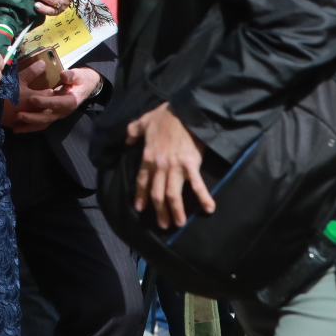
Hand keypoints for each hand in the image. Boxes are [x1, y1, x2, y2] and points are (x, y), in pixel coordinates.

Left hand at [3, 65, 100, 132]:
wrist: (85, 87)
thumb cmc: (81, 79)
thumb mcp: (79, 75)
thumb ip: (71, 75)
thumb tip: (63, 75)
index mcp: (69, 102)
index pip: (56, 103)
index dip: (44, 102)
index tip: (32, 98)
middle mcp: (63, 111)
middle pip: (47, 117)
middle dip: (33, 117)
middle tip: (19, 115)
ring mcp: (57, 115)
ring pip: (43, 123)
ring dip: (29, 126)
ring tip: (16, 127)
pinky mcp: (52, 115)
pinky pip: (40, 123)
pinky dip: (30, 127)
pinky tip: (17, 128)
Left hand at [128, 103, 214, 229]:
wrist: (184, 110)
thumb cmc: (165, 115)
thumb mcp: (143, 121)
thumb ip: (133, 131)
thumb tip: (127, 140)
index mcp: (148, 156)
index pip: (142, 180)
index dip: (140, 195)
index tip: (140, 208)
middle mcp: (159, 165)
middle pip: (157, 193)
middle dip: (159, 211)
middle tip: (163, 225)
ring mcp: (175, 166)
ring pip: (173, 194)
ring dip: (176, 211)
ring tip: (179, 224)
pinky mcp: (190, 164)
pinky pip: (196, 185)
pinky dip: (203, 197)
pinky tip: (209, 209)